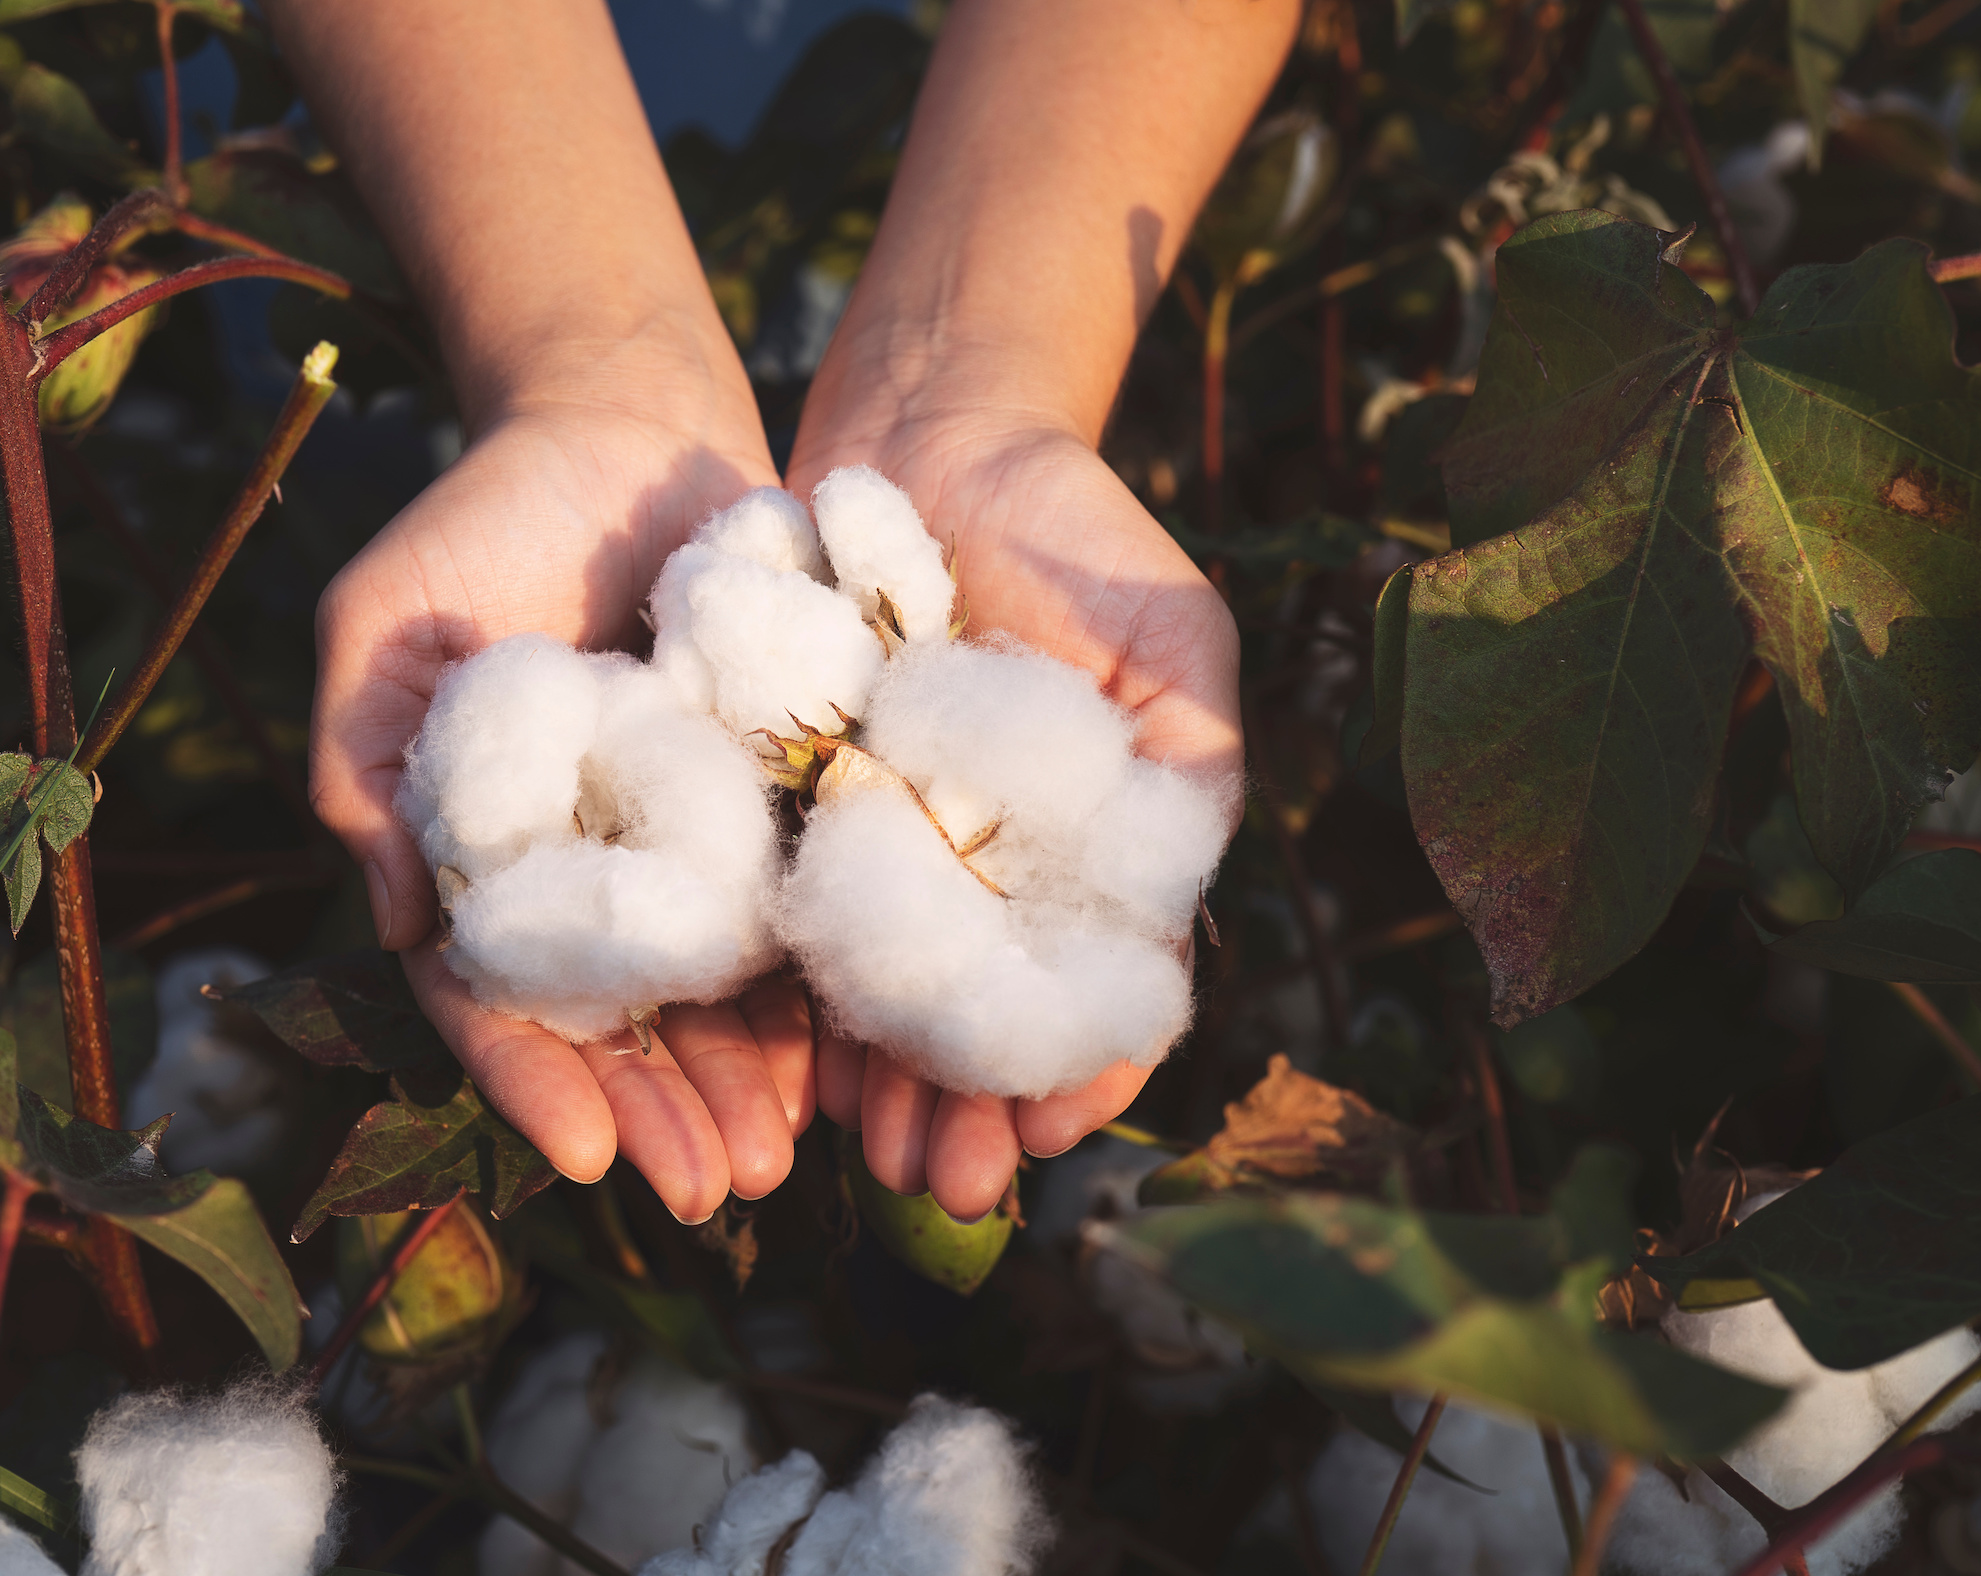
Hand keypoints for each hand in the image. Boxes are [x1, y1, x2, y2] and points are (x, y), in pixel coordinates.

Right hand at [310, 379, 817, 1223]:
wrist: (620, 422)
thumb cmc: (479, 518)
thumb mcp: (384, 623)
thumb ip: (364, 763)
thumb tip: (393, 925)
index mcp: (483, 858)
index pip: (496, 995)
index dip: (530, 1078)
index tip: (579, 1156)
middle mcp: (589, 872)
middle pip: (619, 1025)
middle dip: (659, 1115)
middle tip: (713, 1193)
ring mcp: (688, 845)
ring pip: (715, 997)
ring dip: (744, 1087)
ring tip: (784, 1162)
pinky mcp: (779, 800)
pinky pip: (799, 912)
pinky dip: (819, 991)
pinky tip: (849, 1064)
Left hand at [785, 413, 1243, 1221]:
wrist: (931, 430)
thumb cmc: (1078, 535)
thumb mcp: (1172, 642)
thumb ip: (1190, 771)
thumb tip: (1175, 917)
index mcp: (1080, 855)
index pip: (1083, 990)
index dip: (1073, 1069)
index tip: (1049, 1131)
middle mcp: (982, 869)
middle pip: (975, 1016)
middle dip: (963, 1107)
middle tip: (947, 1185)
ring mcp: (884, 845)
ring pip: (885, 993)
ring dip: (883, 1083)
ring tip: (874, 1159)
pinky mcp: (789, 804)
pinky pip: (795, 917)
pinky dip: (800, 994)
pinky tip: (799, 1066)